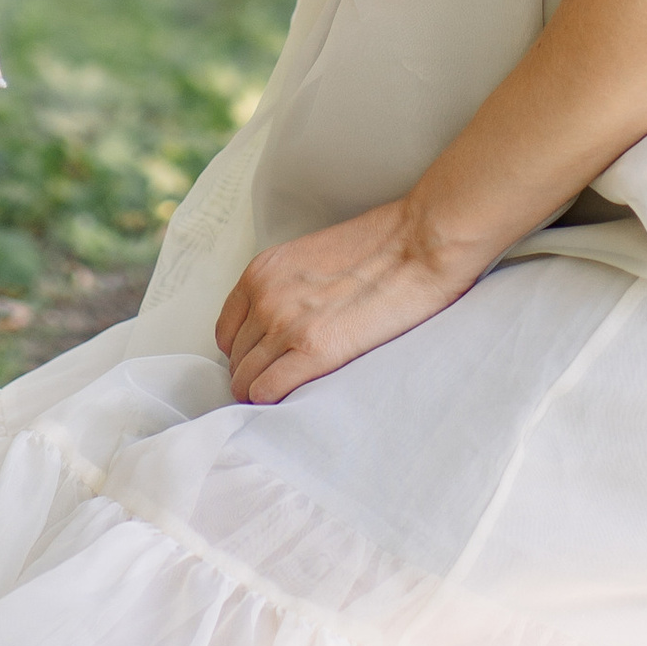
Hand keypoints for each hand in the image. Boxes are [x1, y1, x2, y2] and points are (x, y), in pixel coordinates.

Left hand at [214, 199, 485, 404]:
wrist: (419, 244)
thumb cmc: (381, 247)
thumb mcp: (311, 257)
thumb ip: (287, 288)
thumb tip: (283, 324)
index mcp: (261, 273)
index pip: (226, 333)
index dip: (245, 353)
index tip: (264, 364)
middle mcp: (265, 299)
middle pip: (236, 359)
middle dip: (254, 375)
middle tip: (279, 385)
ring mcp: (286, 325)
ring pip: (247, 379)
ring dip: (263, 391)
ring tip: (290, 396)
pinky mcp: (315, 351)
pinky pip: (267, 391)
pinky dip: (275, 401)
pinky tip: (294, 401)